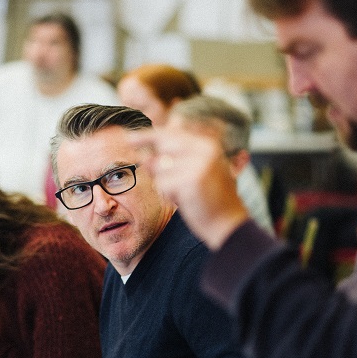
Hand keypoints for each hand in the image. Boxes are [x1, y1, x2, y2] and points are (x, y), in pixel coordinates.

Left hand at [129, 127, 249, 249]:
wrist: (228, 224)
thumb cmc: (213, 200)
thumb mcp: (202, 171)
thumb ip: (182, 156)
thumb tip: (154, 147)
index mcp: (208, 145)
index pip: (172, 134)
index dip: (148, 135)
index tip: (128, 136)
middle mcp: (205, 150)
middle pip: (163, 142)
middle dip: (145, 146)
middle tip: (129, 142)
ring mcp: (198, 164)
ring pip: (160, 168)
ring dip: (164, 183)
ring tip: (182, 194)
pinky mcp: (190, 180)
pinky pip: (162, 184)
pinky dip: (168, 196)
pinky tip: (184, 201)